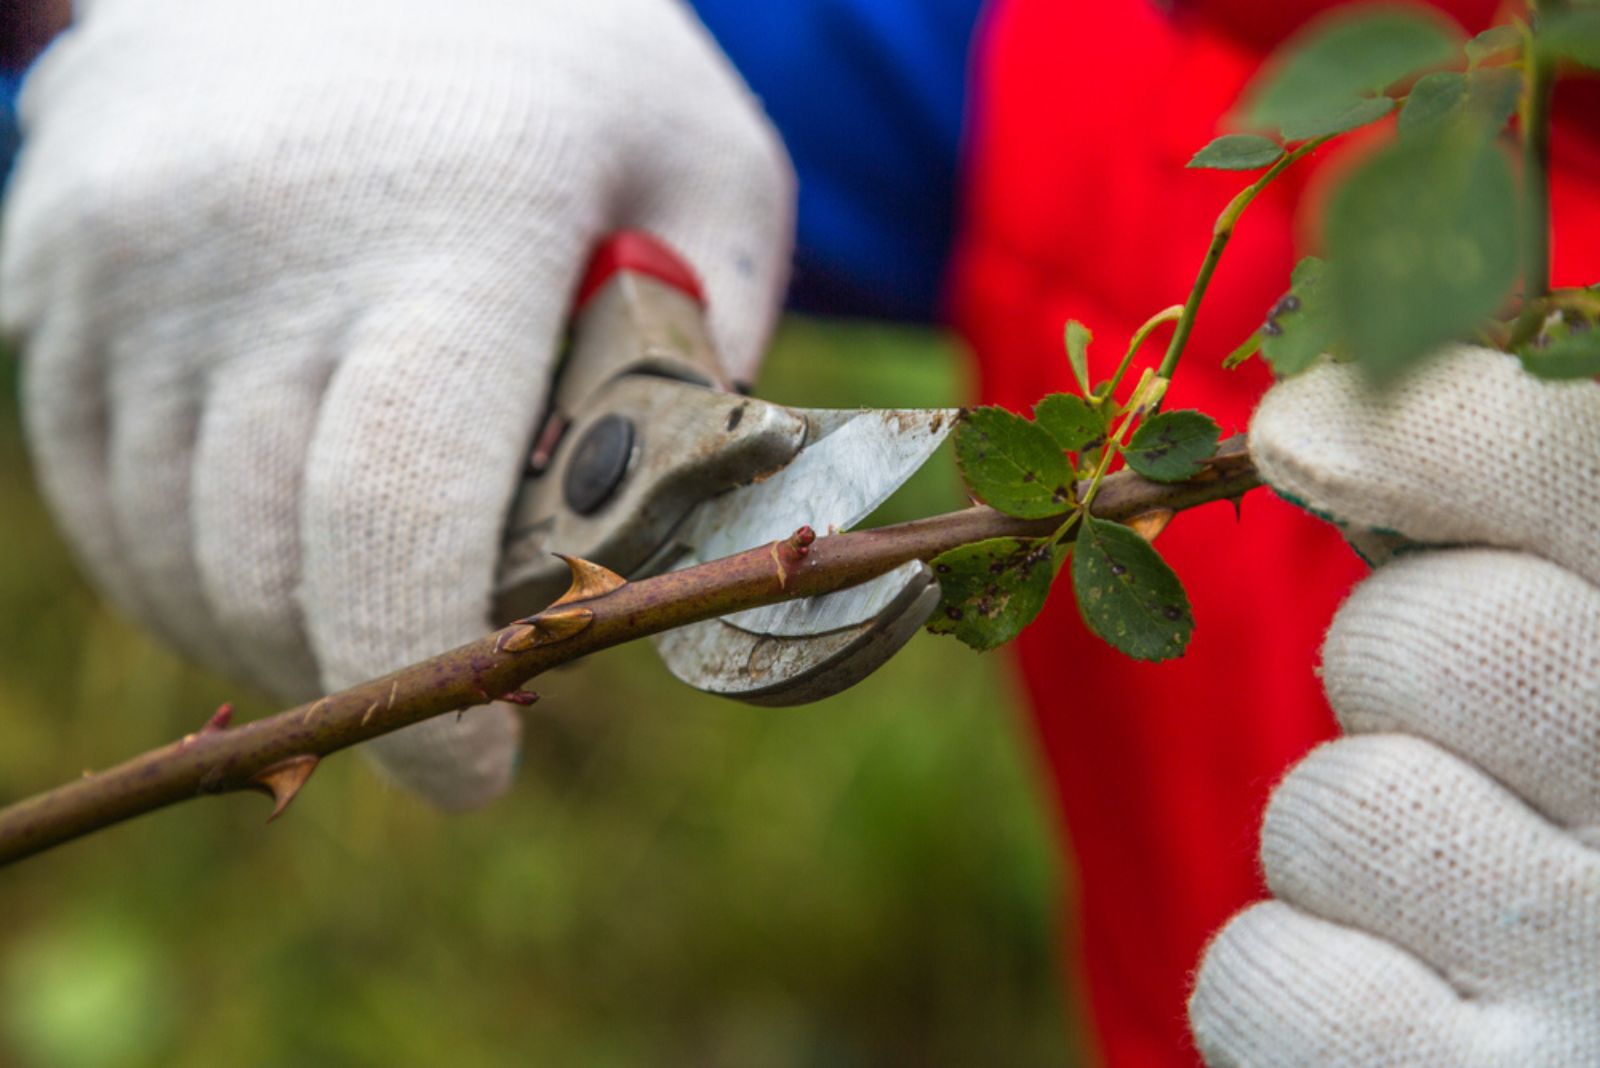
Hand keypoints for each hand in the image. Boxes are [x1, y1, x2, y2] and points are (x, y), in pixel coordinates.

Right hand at [1, 0, 793, 807]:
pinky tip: (273, 551)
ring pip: (168, 552)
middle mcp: (250, 245)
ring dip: (273, 633)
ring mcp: (119, 255)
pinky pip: (95, 488)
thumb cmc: (558, 49)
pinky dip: (183, 564)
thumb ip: (710, 357)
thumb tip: (647, 537)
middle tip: (449, 687)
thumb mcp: (703, 170)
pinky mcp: (47, 267)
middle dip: (363, 677)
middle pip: (272, 568)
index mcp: (445, 218)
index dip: (425, 681)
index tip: (480, 777)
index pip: (394, 515)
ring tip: (368, 618)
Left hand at [1189, 347, 1599, 1064]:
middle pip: (1440, 643)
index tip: (1304, 428)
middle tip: (1459, 734)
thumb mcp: (1565, 651)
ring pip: (1345, 811)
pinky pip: (1274, 982)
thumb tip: (1308, 415)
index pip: (1584, 479)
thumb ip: (1513, 504)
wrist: (1567, 1038)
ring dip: (1336, 837)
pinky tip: (1396, 1004)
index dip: (1441, 440)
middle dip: (1388, 661)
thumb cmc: (1571, 837)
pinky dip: (1287, 976)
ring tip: (1449, 903)